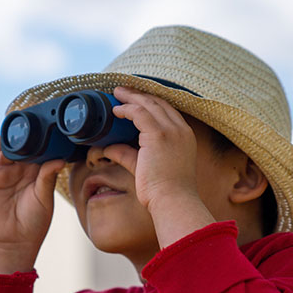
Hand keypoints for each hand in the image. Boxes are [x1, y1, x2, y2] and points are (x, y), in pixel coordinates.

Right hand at [0, 136, 64, 273]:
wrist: (14, 241)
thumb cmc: (34, 222)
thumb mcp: (44, 198)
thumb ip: (47, 178)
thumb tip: (58, 160)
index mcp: (37, 174)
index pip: (40, 151)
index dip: (44, 139)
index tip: (51, 125)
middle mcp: (21, 171)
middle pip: (22, 147)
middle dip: (26, 135)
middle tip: (33, 119)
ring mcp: (4, 173)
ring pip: (7, 150)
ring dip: (10, 139)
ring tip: (17, 127)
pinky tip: (0, 138)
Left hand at [103, 87, 199, 209]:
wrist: (172, 201)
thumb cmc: (162, 191)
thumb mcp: (143, 167)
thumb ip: (127, 154)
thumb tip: (108, 148)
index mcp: (184, 136)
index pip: (166, 111)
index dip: (150, 102)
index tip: (135, 99)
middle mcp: (180, 130)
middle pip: (158, 102)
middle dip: (139, 95)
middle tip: (122, 91)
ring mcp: (171, 131)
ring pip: (149, 104)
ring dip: (131, 97)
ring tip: (116, 94)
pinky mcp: (158, 135)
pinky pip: (140, 113)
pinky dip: (127, 109)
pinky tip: (116, 110)